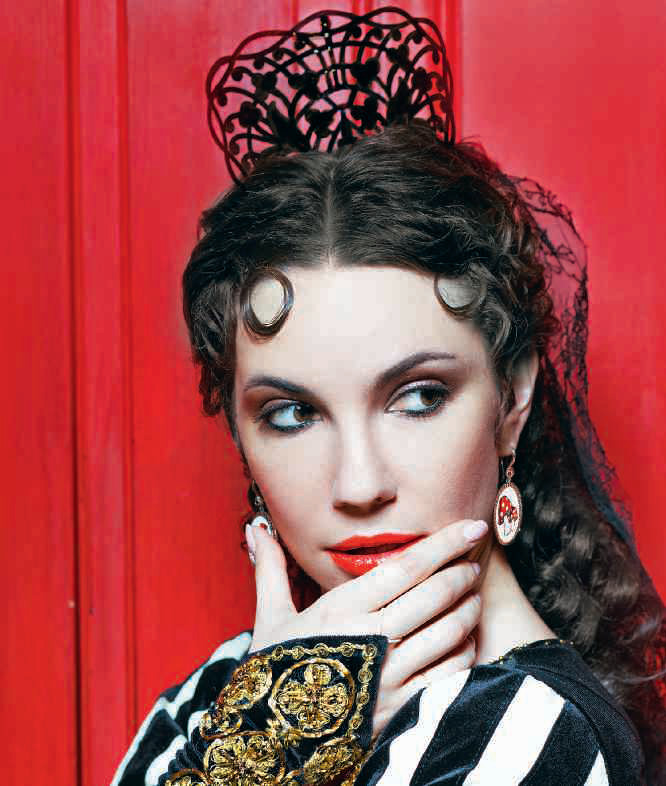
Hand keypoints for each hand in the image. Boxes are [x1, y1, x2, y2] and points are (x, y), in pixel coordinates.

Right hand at [246, 518, 487, 739]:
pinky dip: (464, 650)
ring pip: (447, 632)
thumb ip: (271, 569)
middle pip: (432, 595)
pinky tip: (464, 638)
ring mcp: (388, 676)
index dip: (442, 544)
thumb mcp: (271, 617)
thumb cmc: (274, 671)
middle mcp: (368, 638)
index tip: (469, 527)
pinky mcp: (401, 708)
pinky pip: (448, 673)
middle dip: (460, 571)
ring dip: (468, 608)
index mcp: (340, 611)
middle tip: (473, 559)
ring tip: (472, 594)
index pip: (404, 567)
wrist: (271, 742)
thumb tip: (257, 528)